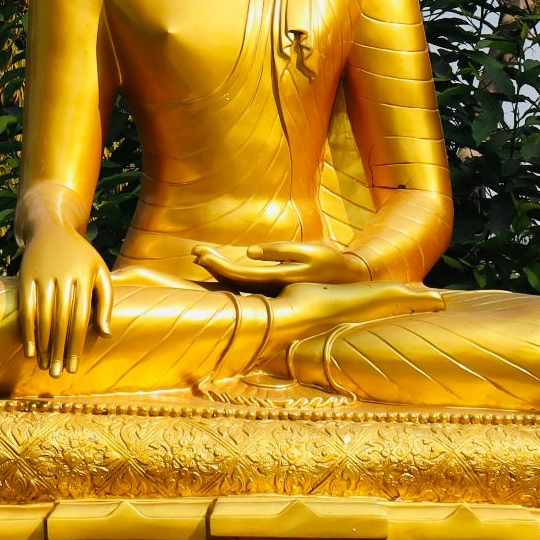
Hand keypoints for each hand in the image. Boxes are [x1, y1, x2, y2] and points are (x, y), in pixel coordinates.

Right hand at [15, 227, 111, 375]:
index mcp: (85, 276)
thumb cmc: (81, 256)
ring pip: (43, 317)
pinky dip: (28, 330)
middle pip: (61, 320)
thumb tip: (105, 335)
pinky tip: (30, 350)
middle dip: (59, 350)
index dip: (77, 343)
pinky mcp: (24, 276)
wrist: (50, 228)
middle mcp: (63, 275)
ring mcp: (42, 275)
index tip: (74, 366)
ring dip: (44, 345)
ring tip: (45, 366)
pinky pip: (26, 308)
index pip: (81, 317)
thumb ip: (105, 302)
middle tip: (58, 374)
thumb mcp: (100, 272)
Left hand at [193, 241, 367, 287]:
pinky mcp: (273, 285)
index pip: (237, 275)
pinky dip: (230, 271)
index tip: (200, 253)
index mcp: (274, 279)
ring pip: (237, 281)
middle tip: (194, 251)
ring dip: (219, 268)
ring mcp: (270, 288)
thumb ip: (278, 251)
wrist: (344, 278)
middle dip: (213, 265)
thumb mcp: (307, 251)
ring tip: (201, 255)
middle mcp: (269, 288)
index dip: (217, 265)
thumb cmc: (327, 260)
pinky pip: (245, 279)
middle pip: (233, 279)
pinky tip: (221, 263)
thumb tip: (250, 251)